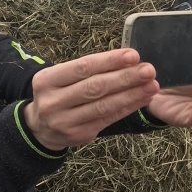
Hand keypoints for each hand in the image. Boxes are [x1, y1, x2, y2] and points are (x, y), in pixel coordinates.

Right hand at [24, 48, 158, 149]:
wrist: (40, 127)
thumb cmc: (58, 94)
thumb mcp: (60, 77)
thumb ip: (87, 70)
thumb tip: (126, 60)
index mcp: (46, 80)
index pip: (82, 67)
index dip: (110, 61)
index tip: (133, 55)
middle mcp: (53, 102)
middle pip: (94, 87)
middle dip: (125, 77)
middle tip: (148, 70)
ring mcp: (65, 121)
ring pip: (103, 106)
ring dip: (131, 94)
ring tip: (151, 85)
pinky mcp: (79, 135)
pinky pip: (108, 119)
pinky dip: (127, 108)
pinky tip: (142, 99)